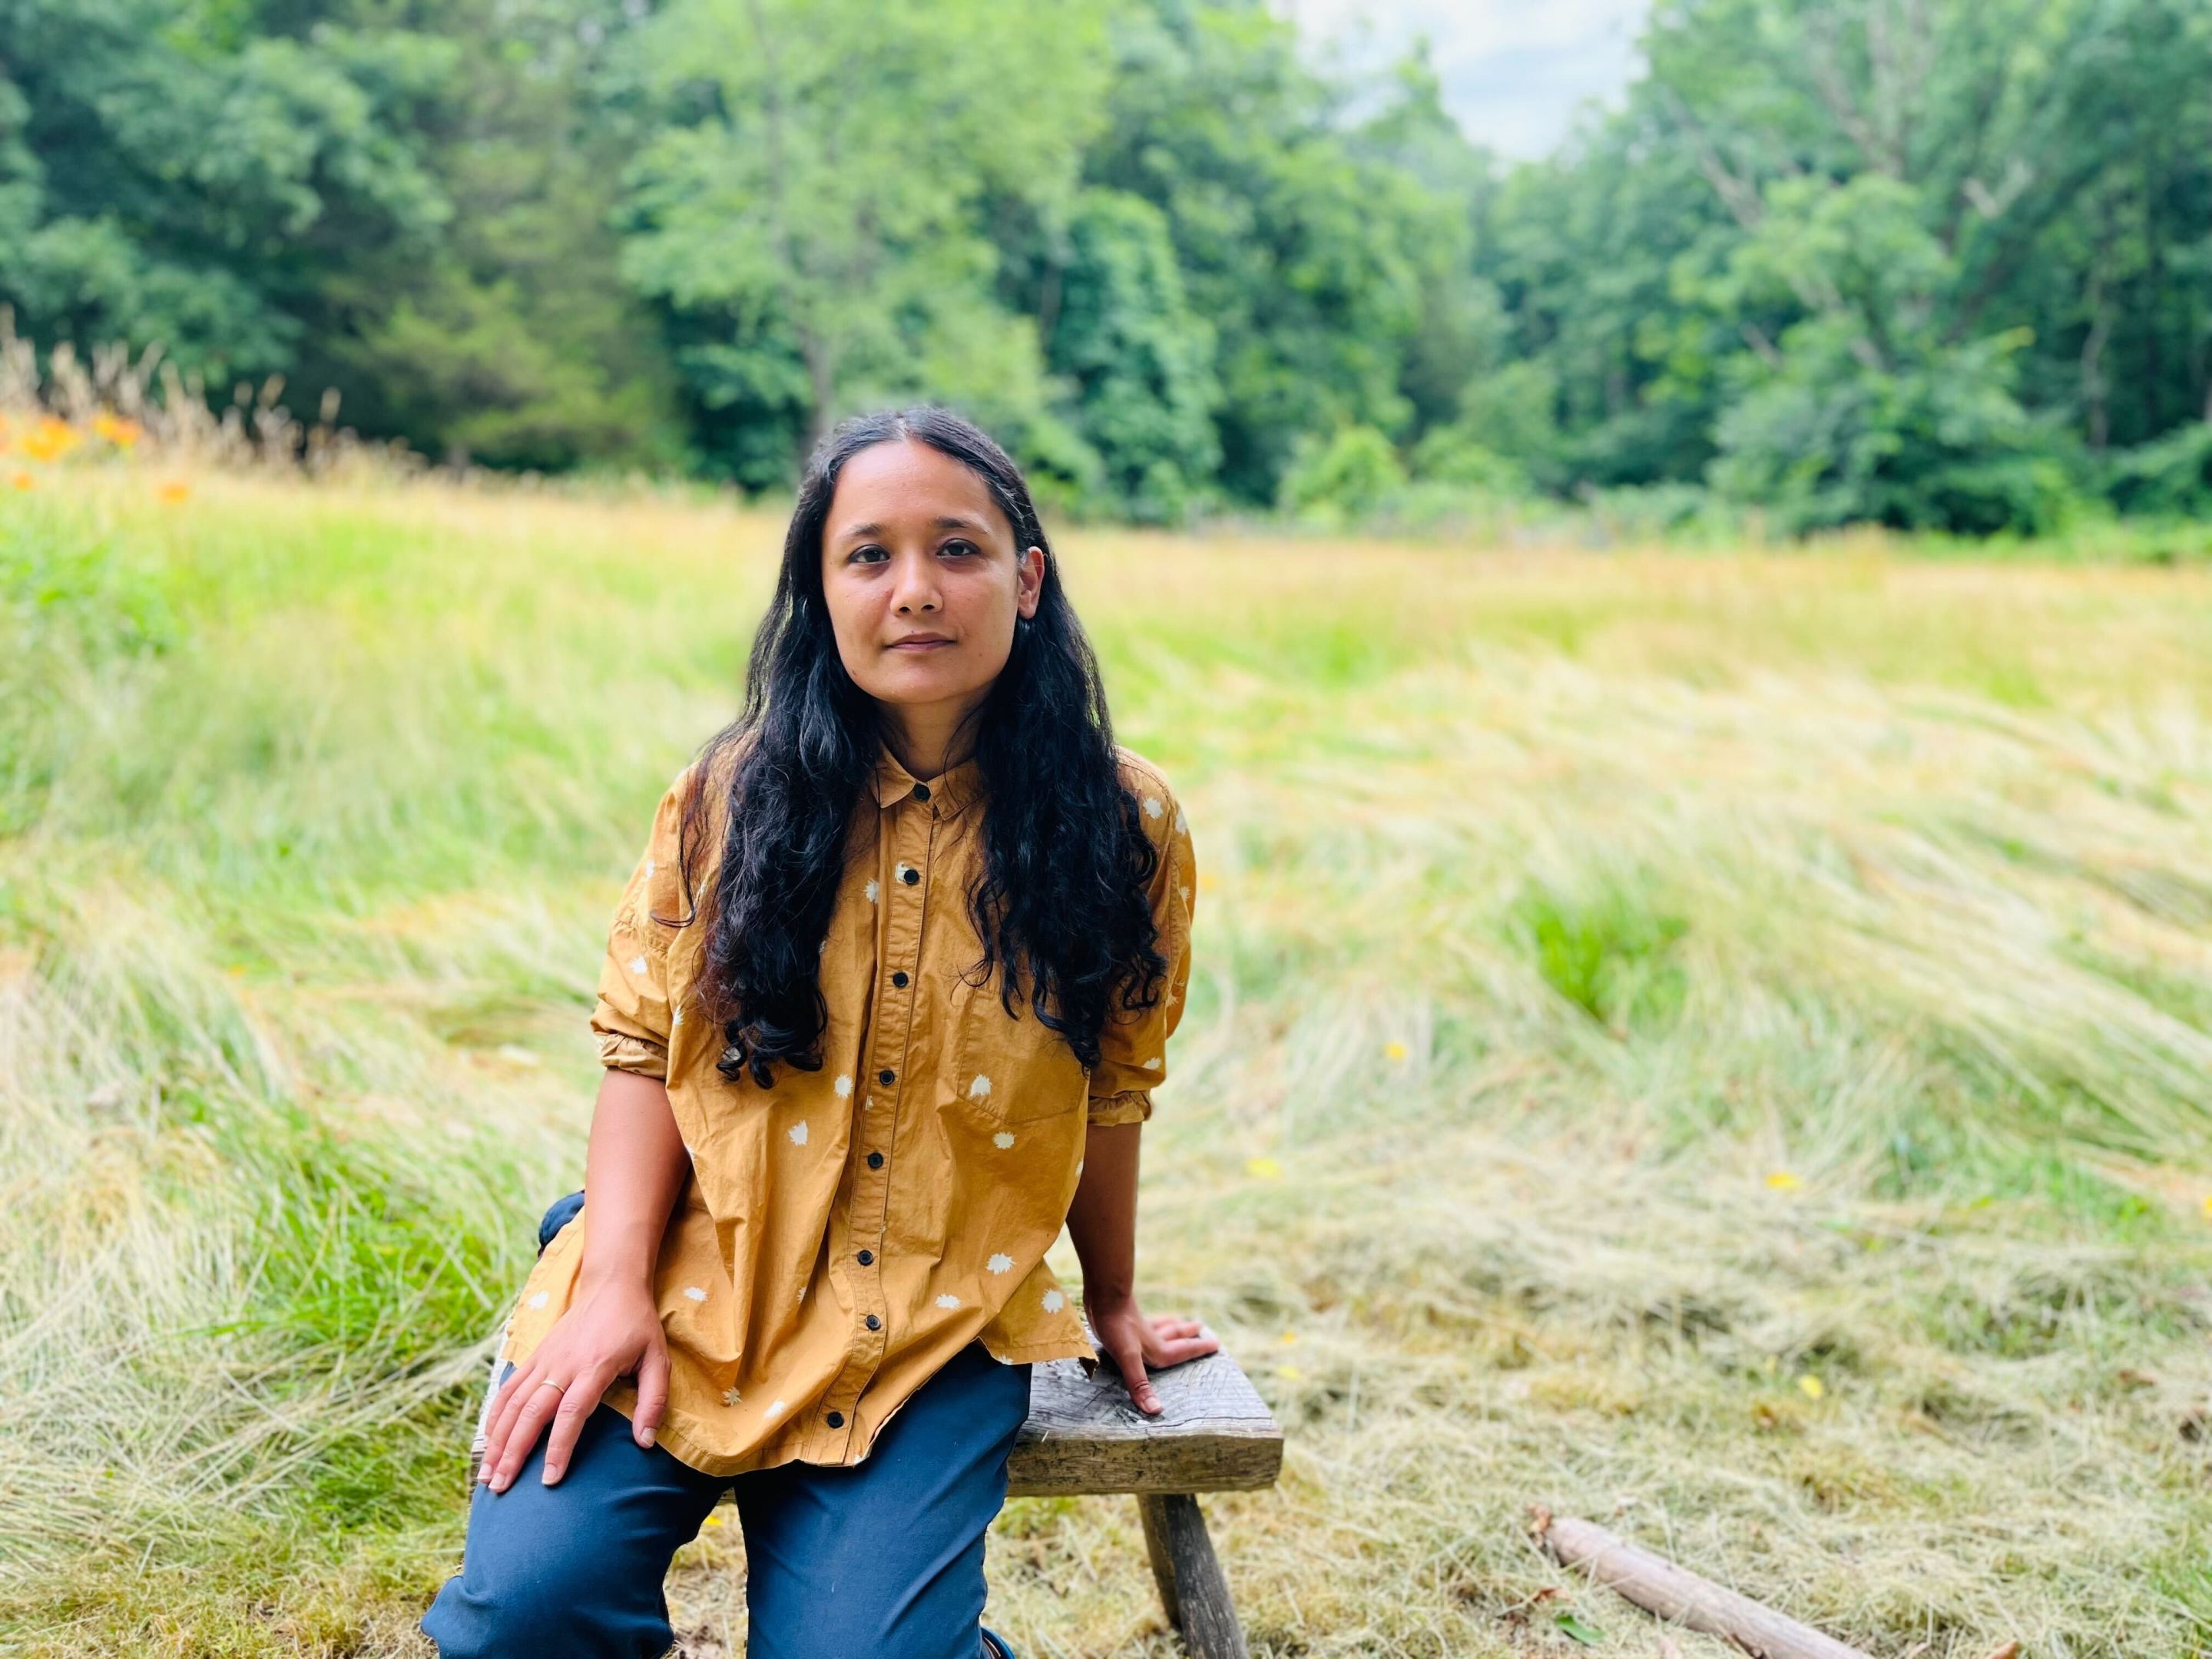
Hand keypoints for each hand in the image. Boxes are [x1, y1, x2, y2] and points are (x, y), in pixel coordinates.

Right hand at [477, 1277, 669, 1490]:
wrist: (612, 1285)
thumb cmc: (637, 1325)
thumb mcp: (658, 1359)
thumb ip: (653, 1400)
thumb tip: (646, 1442)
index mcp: (594, 1367)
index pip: (570, 1413)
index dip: (558, 1447)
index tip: (550, 1480)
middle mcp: (563, 1364)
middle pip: (531, 1412)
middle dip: (513, 1453)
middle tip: (502, 1488)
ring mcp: (544, 1359)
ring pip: (512, 1403)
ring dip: (497, 1440)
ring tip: (488, 1475)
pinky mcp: (535, 1355)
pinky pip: (509, 1388)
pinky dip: (495, 1416)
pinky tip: (488, 1441)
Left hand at [1086, 1293, 1219, 1415]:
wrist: (1103, 1295)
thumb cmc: (1117, 1326)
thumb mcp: (1128, 1358)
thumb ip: (1140, 1384)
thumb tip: (1156, 1410)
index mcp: (1157, 1350)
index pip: (1183, 1351)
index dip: (1199, 1349)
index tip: (1216, 1344)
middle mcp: (1152, 1338)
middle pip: (1175, 1336)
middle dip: (1189, 1335)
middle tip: (1201, 1327)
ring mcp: (1139, 1327)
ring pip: (1161, 1327)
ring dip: (1172, 1326)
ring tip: (1180, 1321)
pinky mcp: (1125, 1320)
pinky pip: (1144, 1322)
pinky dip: (1150, 1322)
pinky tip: (1144, 1320)